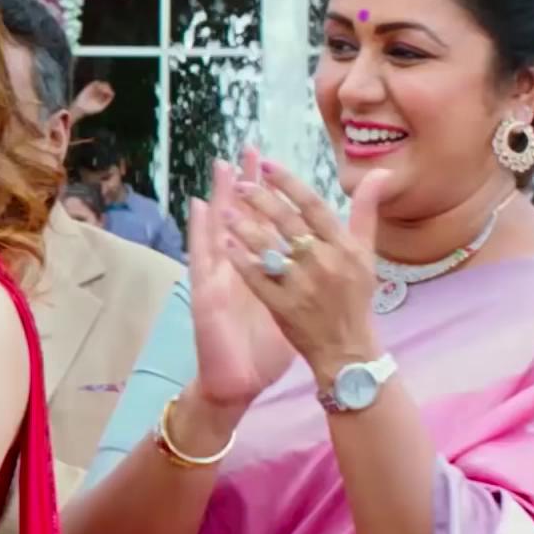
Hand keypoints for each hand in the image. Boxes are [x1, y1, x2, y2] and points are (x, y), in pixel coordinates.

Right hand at [182, 161, 300, 415]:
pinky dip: (202, 232)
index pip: (262, 224)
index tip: (269, 162)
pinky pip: (204, 258)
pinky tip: (201, 209)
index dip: (266, 194)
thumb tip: (331, 255)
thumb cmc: (264, 346)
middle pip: (238, 219)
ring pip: (219, 230)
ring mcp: (219, 278)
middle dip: (242, 185)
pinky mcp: (207, 293)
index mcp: (261, 271)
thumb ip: (308, 279)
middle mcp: (237, 270)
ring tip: (220, 168)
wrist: (238, 380)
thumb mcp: (291, 308)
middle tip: (243, 152)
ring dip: (220, 197)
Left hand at [222, 151, 396, 383]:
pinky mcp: (283, 307)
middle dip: (261, 200)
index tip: (267, 164)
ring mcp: (302, 286)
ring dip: (245, 228)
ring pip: (270, 249)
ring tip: (224, 211)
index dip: (289, 183)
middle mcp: (324, 263)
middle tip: (239, 184)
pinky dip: (242, 261)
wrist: (347, 347)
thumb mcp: (366, 253)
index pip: (313, 206)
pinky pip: (258, 279)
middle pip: (287, 223)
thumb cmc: (355, 296)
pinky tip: (226, 245)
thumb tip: (380, 172)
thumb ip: (367, 210)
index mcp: (344, 247)